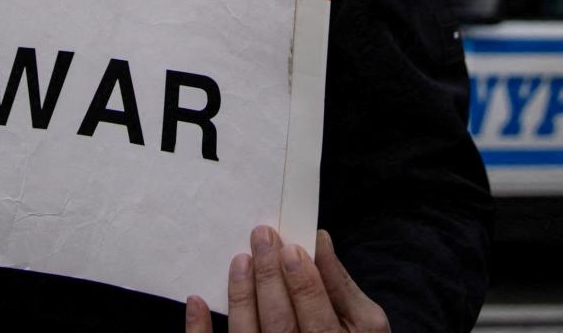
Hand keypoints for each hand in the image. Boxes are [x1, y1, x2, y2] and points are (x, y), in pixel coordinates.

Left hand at [186, 227, 388, 332]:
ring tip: (240, 259)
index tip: (290, 250)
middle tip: (262, 238)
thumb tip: (319, 241)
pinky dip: (200, 330)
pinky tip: (197, 301)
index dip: (304, 285)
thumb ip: (342, 286)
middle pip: (280, 326)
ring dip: (241, 297)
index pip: (318, 320)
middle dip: (270, 279)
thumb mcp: (365, 323)